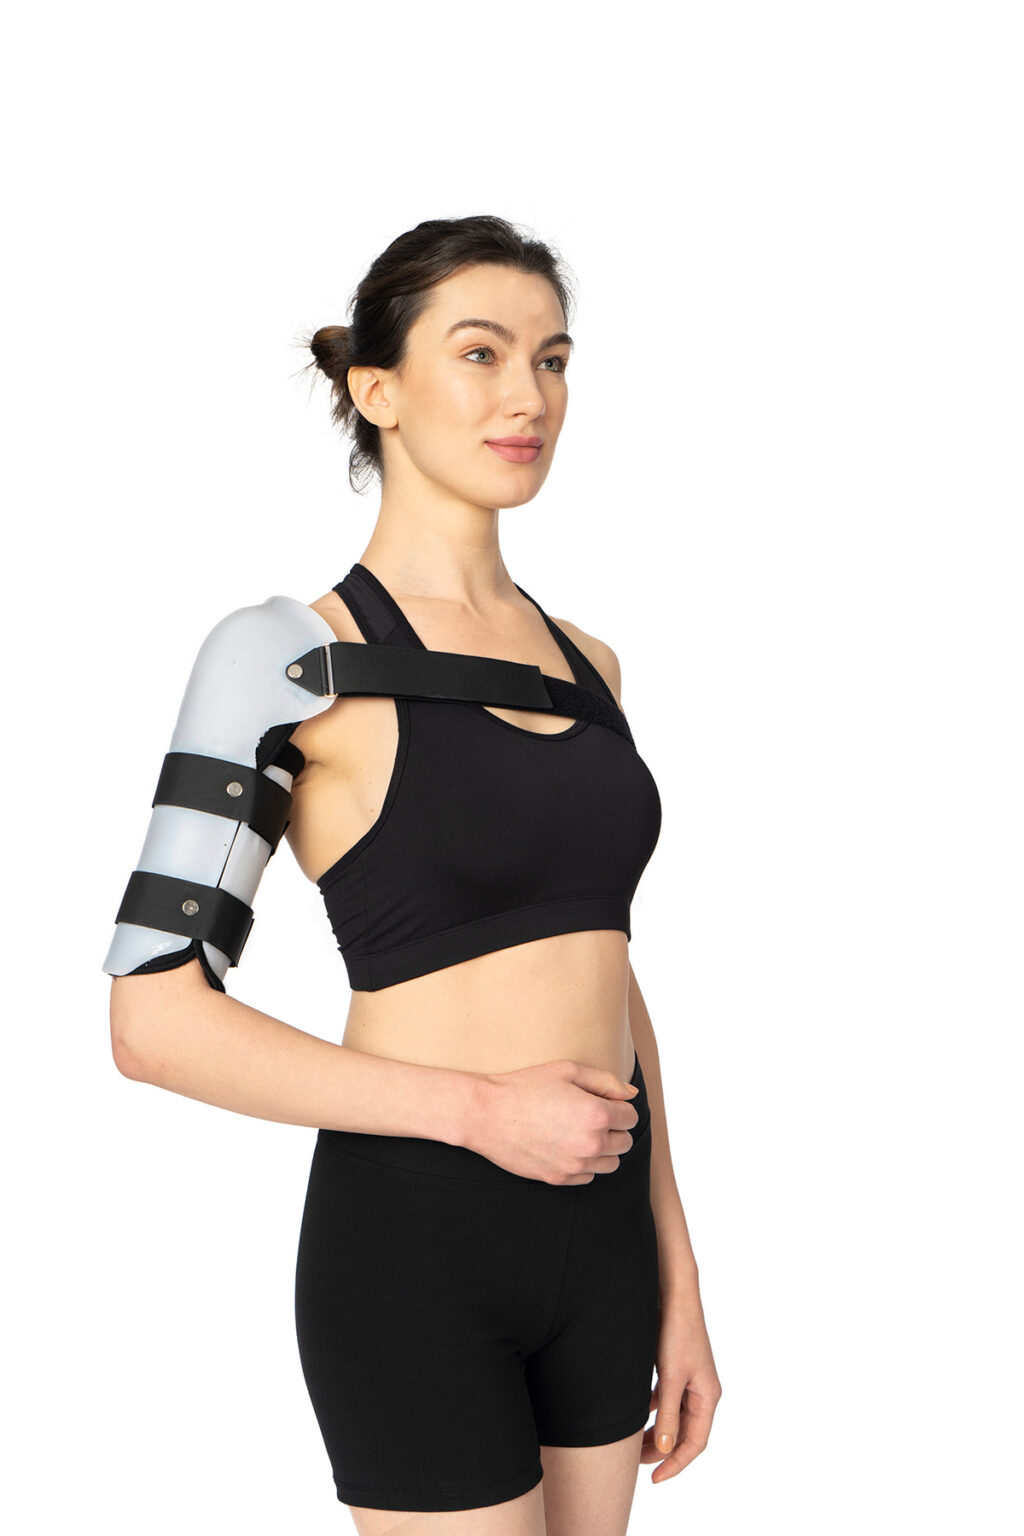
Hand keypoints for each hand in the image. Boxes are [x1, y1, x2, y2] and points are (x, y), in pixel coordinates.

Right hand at [465, 1059, 640, 1183]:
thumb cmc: (525, 1086)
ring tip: (579, 1132)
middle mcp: (591, 1144)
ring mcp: (575, 1165)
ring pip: (610, 1164)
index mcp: (597, 1115)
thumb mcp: (567, 1070)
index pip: (630, 1117)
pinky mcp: (559, 1179)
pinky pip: (588, 1176)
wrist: (487, 1113)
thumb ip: (606, 1081)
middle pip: (624, 1143)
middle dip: (614, 1128)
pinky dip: (583, 1164)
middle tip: (589, 1116)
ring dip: (602, 1149)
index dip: (618, 1107)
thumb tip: (631, 1095)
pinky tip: (565, 1146)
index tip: (601, 1102)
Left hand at [641, 1285, 721, 1482]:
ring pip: (674, 1417)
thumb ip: (667, 1415)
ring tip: (634, 1444)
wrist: (673, 1294)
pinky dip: (653, 1411)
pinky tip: (637, 1413)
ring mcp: (690, 1379)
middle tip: (638, 1464)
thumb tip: (665, 1450)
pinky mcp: (677, 1368)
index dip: (676, 1464)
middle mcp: (703, 1391)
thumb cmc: (676, 1332)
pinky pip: (667, 1400)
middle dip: (663, 1451)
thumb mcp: (671, 1377)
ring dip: (657, 1432)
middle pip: (685, 1433)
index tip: (654, 1479)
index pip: (695, 1443)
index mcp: (708, 1396)